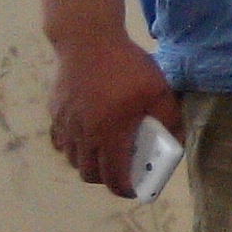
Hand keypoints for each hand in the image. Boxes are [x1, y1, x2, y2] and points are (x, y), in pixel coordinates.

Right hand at [48, 33, 177, 197]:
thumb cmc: (127, 66)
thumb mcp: (158, 90)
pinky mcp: (55, 113)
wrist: (88, 41)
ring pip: (72, 158)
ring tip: (105, 151)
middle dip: (105, 179)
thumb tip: (176, 142)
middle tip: (121, 171)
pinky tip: (86, 133)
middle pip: (89, 173)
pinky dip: (73, 146)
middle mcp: (83, 136)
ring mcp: (65, 125)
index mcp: (109, 134)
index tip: (133, 190)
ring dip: (88, 162)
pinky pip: (61, 140)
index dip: (124, 189)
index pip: (113, 176)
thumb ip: (169, 118)